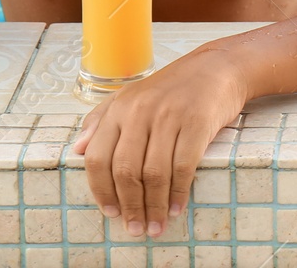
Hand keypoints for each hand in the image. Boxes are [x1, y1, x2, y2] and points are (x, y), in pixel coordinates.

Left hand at [72, 48, 249, 234]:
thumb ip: (101, 120)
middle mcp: (141, 111)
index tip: (110, 213)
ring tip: (156, 225)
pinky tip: (175, 208)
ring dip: (154, 206)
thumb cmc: (172, 88)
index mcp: (120, 108)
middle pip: (126, 170)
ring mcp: (170, 115)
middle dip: (130, 206)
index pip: (99, 158)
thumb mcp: (132, 96)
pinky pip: (183, 166)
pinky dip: (178, 193)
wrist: (217, 67)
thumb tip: (79, 150)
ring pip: (154, 173)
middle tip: (135, 228)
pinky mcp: (197, 122)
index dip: (102, 191)